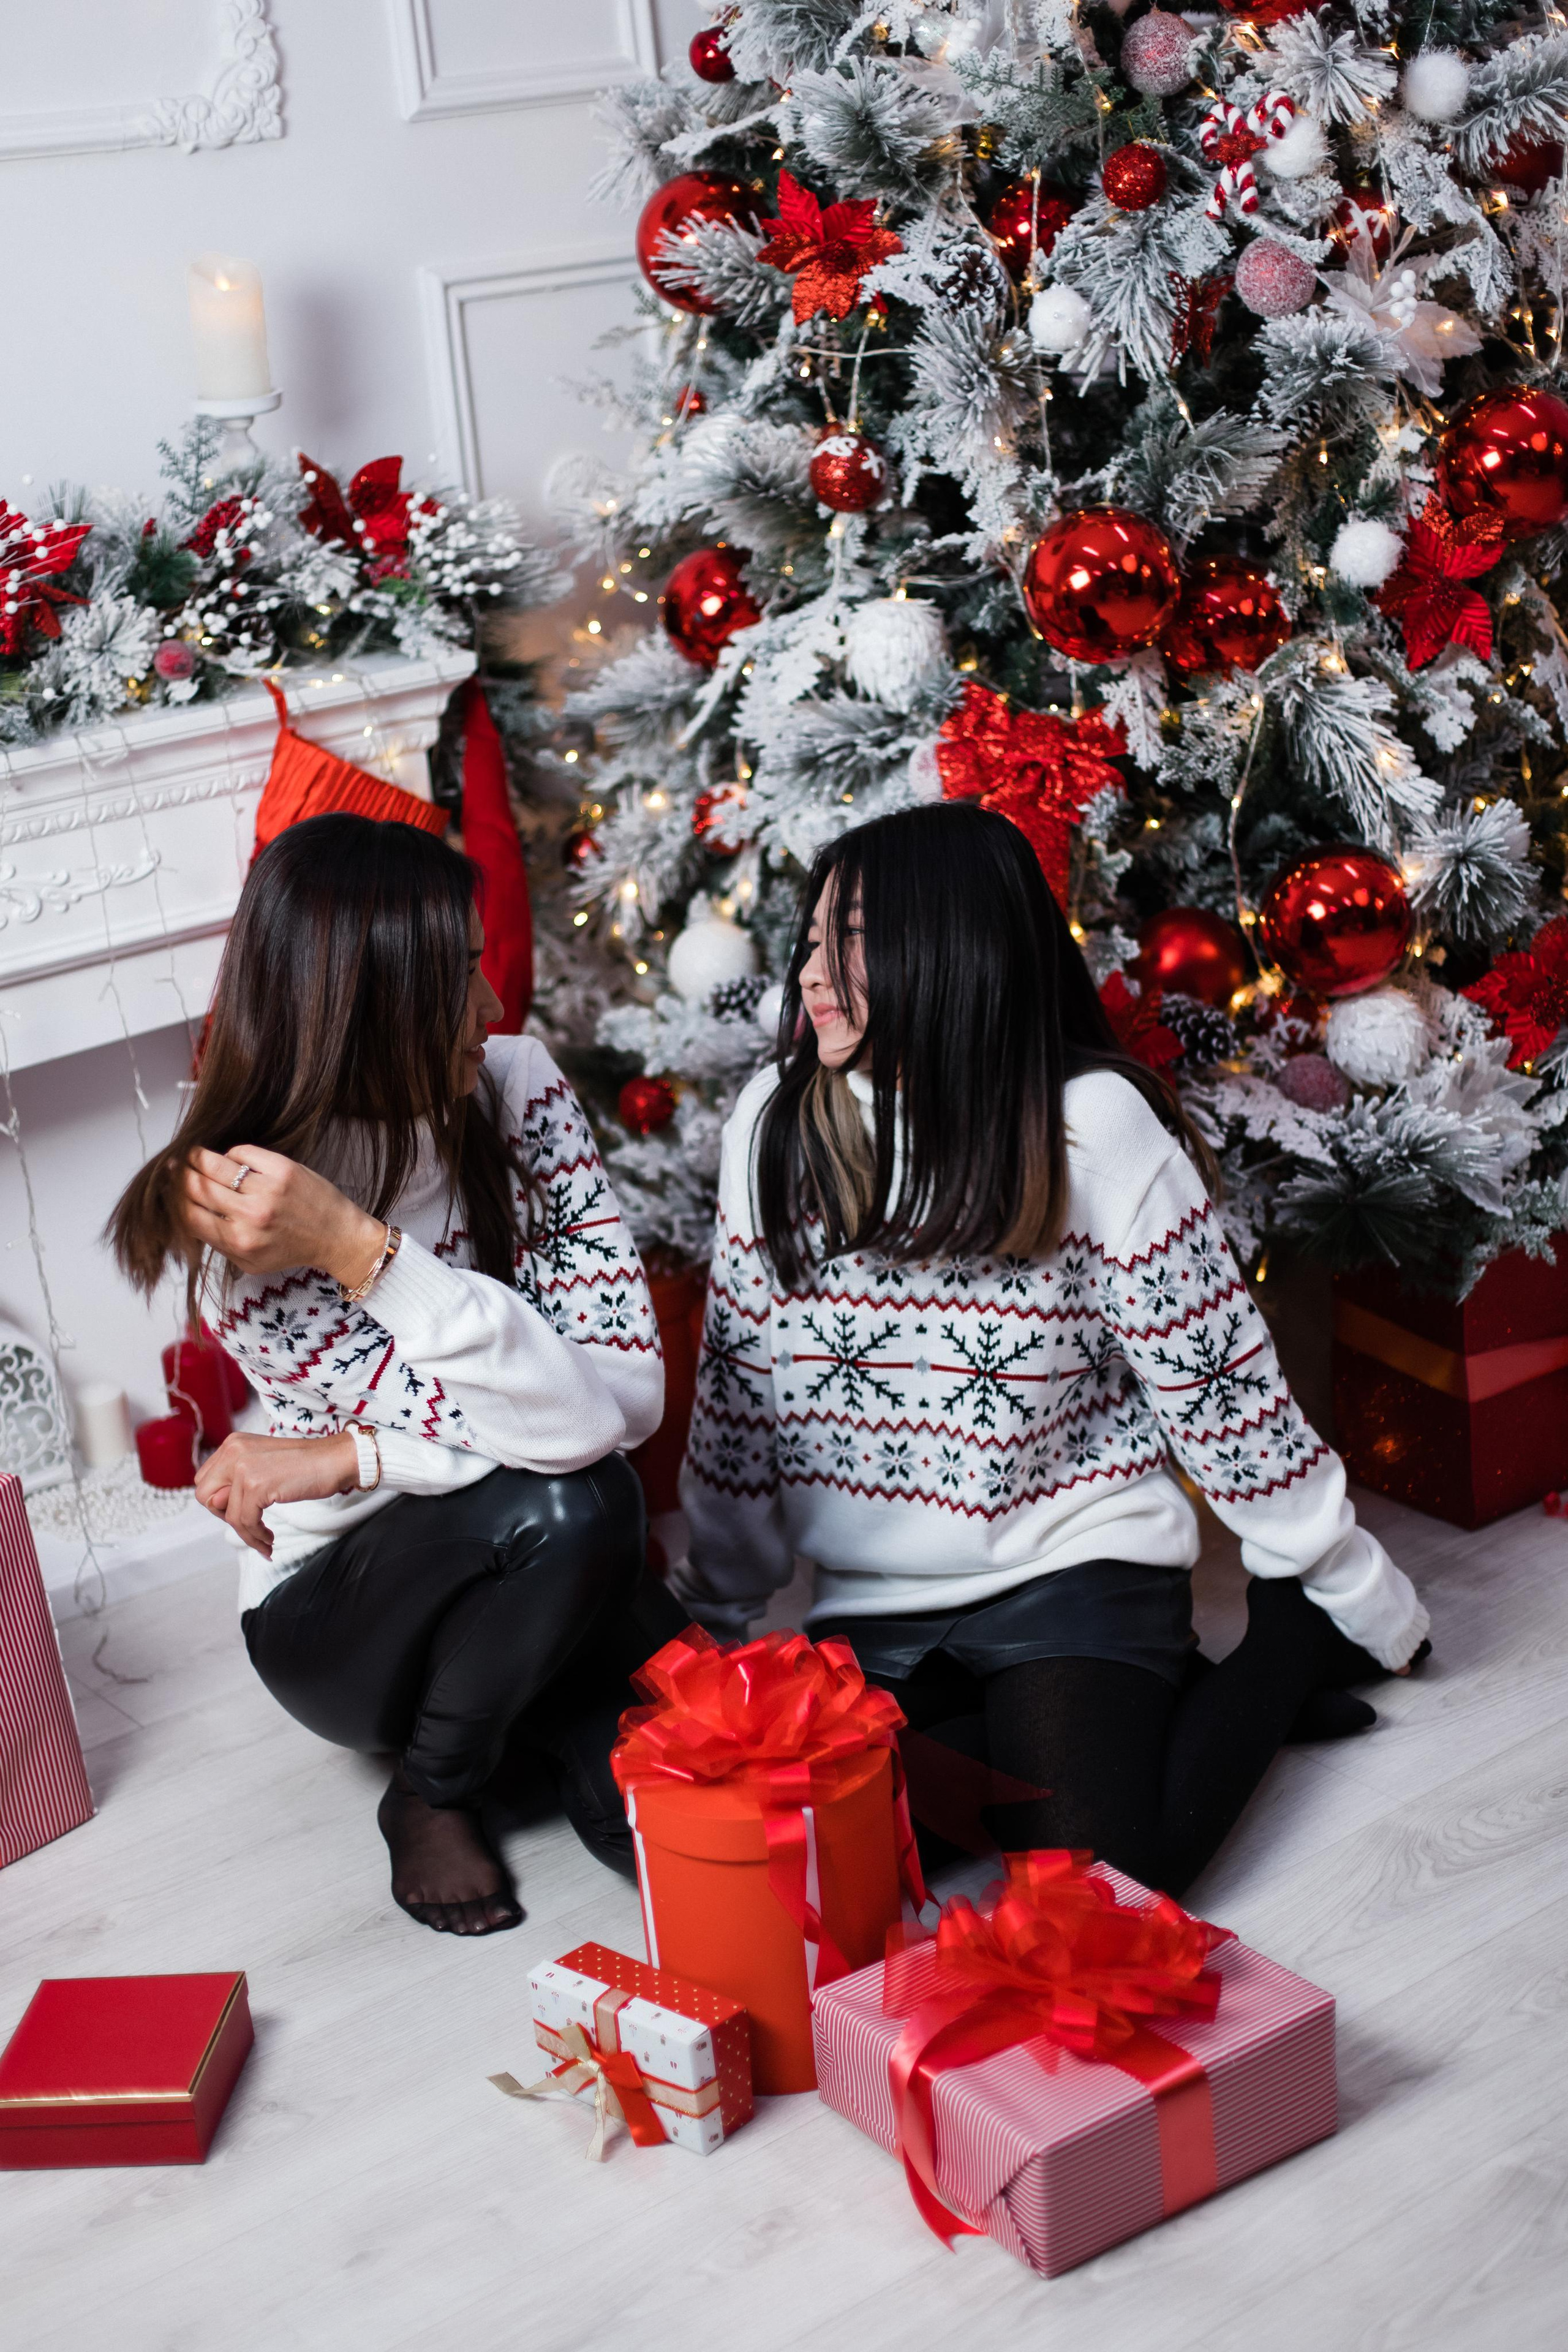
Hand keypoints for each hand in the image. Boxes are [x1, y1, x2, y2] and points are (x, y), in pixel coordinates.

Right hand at [180, 1145, 384, 1288]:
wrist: (337, 1236)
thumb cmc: (292, 1249)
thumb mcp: (250, 1261)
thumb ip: (217, 1242)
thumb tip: (188, 1215)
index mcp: (238, 1240)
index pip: (188, 1215)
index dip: (173, 1200)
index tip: (169, 1191)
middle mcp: (251, 1215)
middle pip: (196, 1186)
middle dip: (180, 1176)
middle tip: (175, 1169)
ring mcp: (267, 1189)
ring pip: (214, 1164)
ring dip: (196, 1158)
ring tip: (191, 1156)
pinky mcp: (283, 1168)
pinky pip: (242, 1151)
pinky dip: (232, 1153)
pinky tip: (232, 1159)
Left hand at [195, 1430, 360, 1557]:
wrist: (337, 1459)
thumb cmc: (306, 1465)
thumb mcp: (263, 1467)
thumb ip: (236, 1481)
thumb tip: (214, 1504)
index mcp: (233, 1444)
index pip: (204, 1480)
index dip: (220, 1501)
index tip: (243, 1510)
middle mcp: (233, 1450)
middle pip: (205, 1496)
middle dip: (225, 1516)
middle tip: (251, 1524)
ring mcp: (243, 1466)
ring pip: (227, 1515)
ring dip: (246, 1534)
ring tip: (265, 1540)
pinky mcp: (256, 1485)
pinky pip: (244, 1522)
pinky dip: (256, 1537)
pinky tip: (270, 1540)